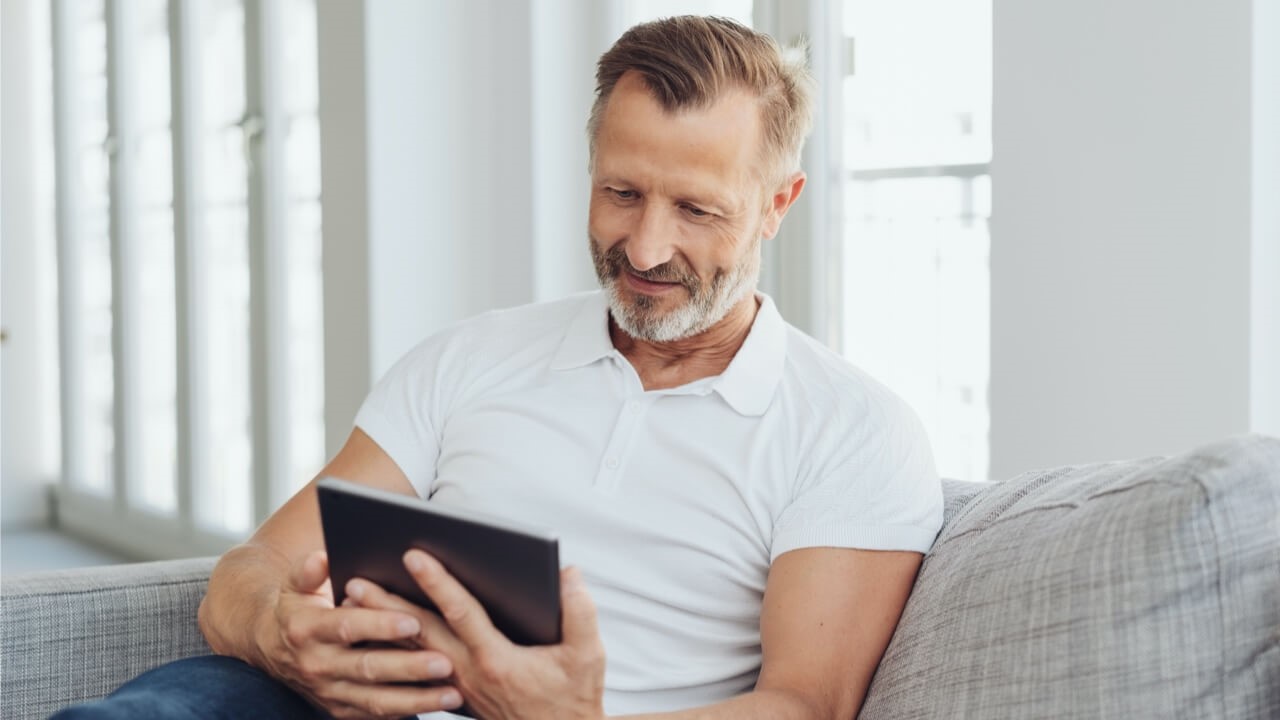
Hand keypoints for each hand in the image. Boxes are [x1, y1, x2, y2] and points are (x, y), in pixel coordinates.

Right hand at [254, 550, 465, 717]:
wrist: (270, 648)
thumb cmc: (296, 607)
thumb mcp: (294, 585)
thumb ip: (308, 571)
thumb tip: (322, 558)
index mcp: (307, 629)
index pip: (347, 626)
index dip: (380, 624)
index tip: (413, 620)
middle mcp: (317, 665)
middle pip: (368, 667)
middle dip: (408, 667)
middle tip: (445, 662)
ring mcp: (329, 692)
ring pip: (376, 699)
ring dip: (416, 700)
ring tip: (452, 694)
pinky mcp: (339, 710)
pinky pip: (376, 715)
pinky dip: (406, 712)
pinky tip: (436, 707)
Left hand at [346, 550, 606, 719]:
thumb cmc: (574, 699)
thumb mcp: (588, 656)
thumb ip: (580, 610)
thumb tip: (567, 572)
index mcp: (497, 661)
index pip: (460, 613)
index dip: (437, 582)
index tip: (413, 555)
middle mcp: (469, 674)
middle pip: (420, 633)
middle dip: (386, 605)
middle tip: (354, 579)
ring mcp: (459, 686)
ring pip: (412, 650)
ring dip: (382, 625)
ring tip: (355, 601)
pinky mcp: (456, 695)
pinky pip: (416, 669)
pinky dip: (394, 649)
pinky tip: (378, 634)